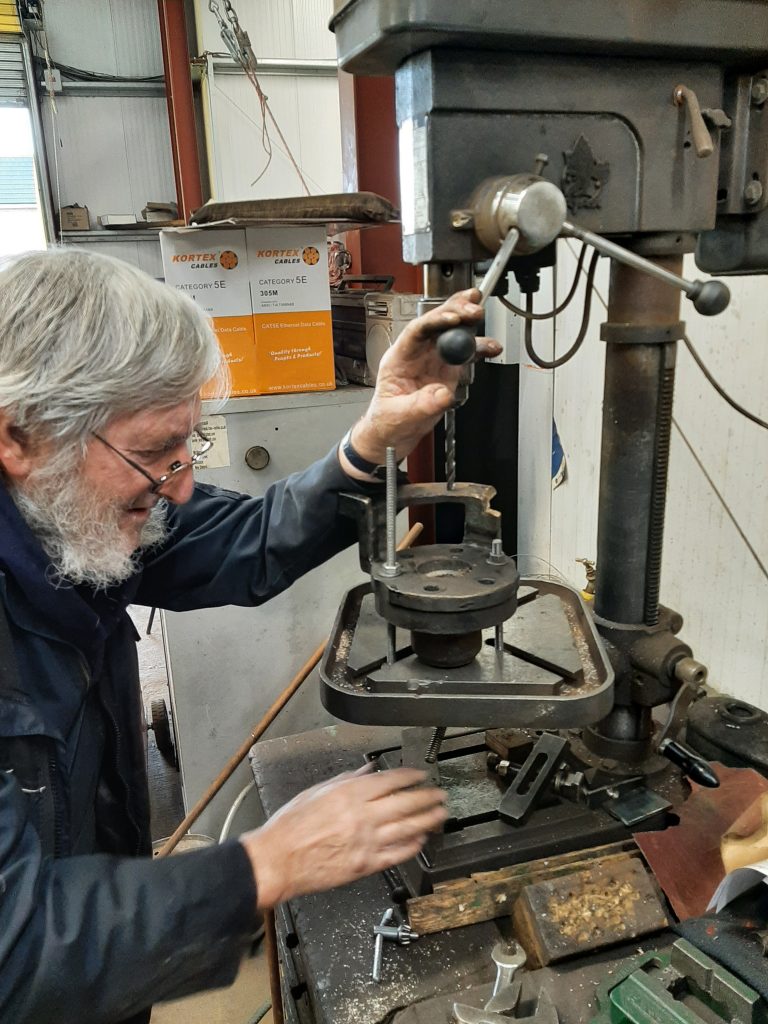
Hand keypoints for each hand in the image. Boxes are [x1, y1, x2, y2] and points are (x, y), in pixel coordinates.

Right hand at [239, 767, 446, 908]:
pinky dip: (412, 846)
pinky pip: (396, 854)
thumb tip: (368, 771)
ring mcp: (366, 842)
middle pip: (405, 803)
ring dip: (427, 820)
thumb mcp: (316, 792)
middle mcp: (362, 817)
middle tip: (440, 794)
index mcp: (349, 795)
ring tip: (440, 815)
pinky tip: (421, 840)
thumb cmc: (290, 827)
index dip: (410, 777)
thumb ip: (346, 780)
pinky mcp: (365, 865)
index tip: (421, 776)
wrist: (277, 861)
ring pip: (407, 828)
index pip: (390, 781)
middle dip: (427, 798)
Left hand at [344, 289, 501, 469]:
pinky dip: (479, 349)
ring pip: (452, 334)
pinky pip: (465, 355)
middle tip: (473, 306)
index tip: (452, 318)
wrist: (394, 435)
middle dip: (455, 310)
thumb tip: (443, 394)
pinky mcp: (448, 372)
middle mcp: (418, 354)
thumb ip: (421, 405)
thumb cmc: (387, 422)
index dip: (435, 320)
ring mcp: (434, 361)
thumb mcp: (400, 415)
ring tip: (481, 316)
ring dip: (468, 324)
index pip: (417, 331)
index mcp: (400, 358)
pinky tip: (491, 347)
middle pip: (436, 323)